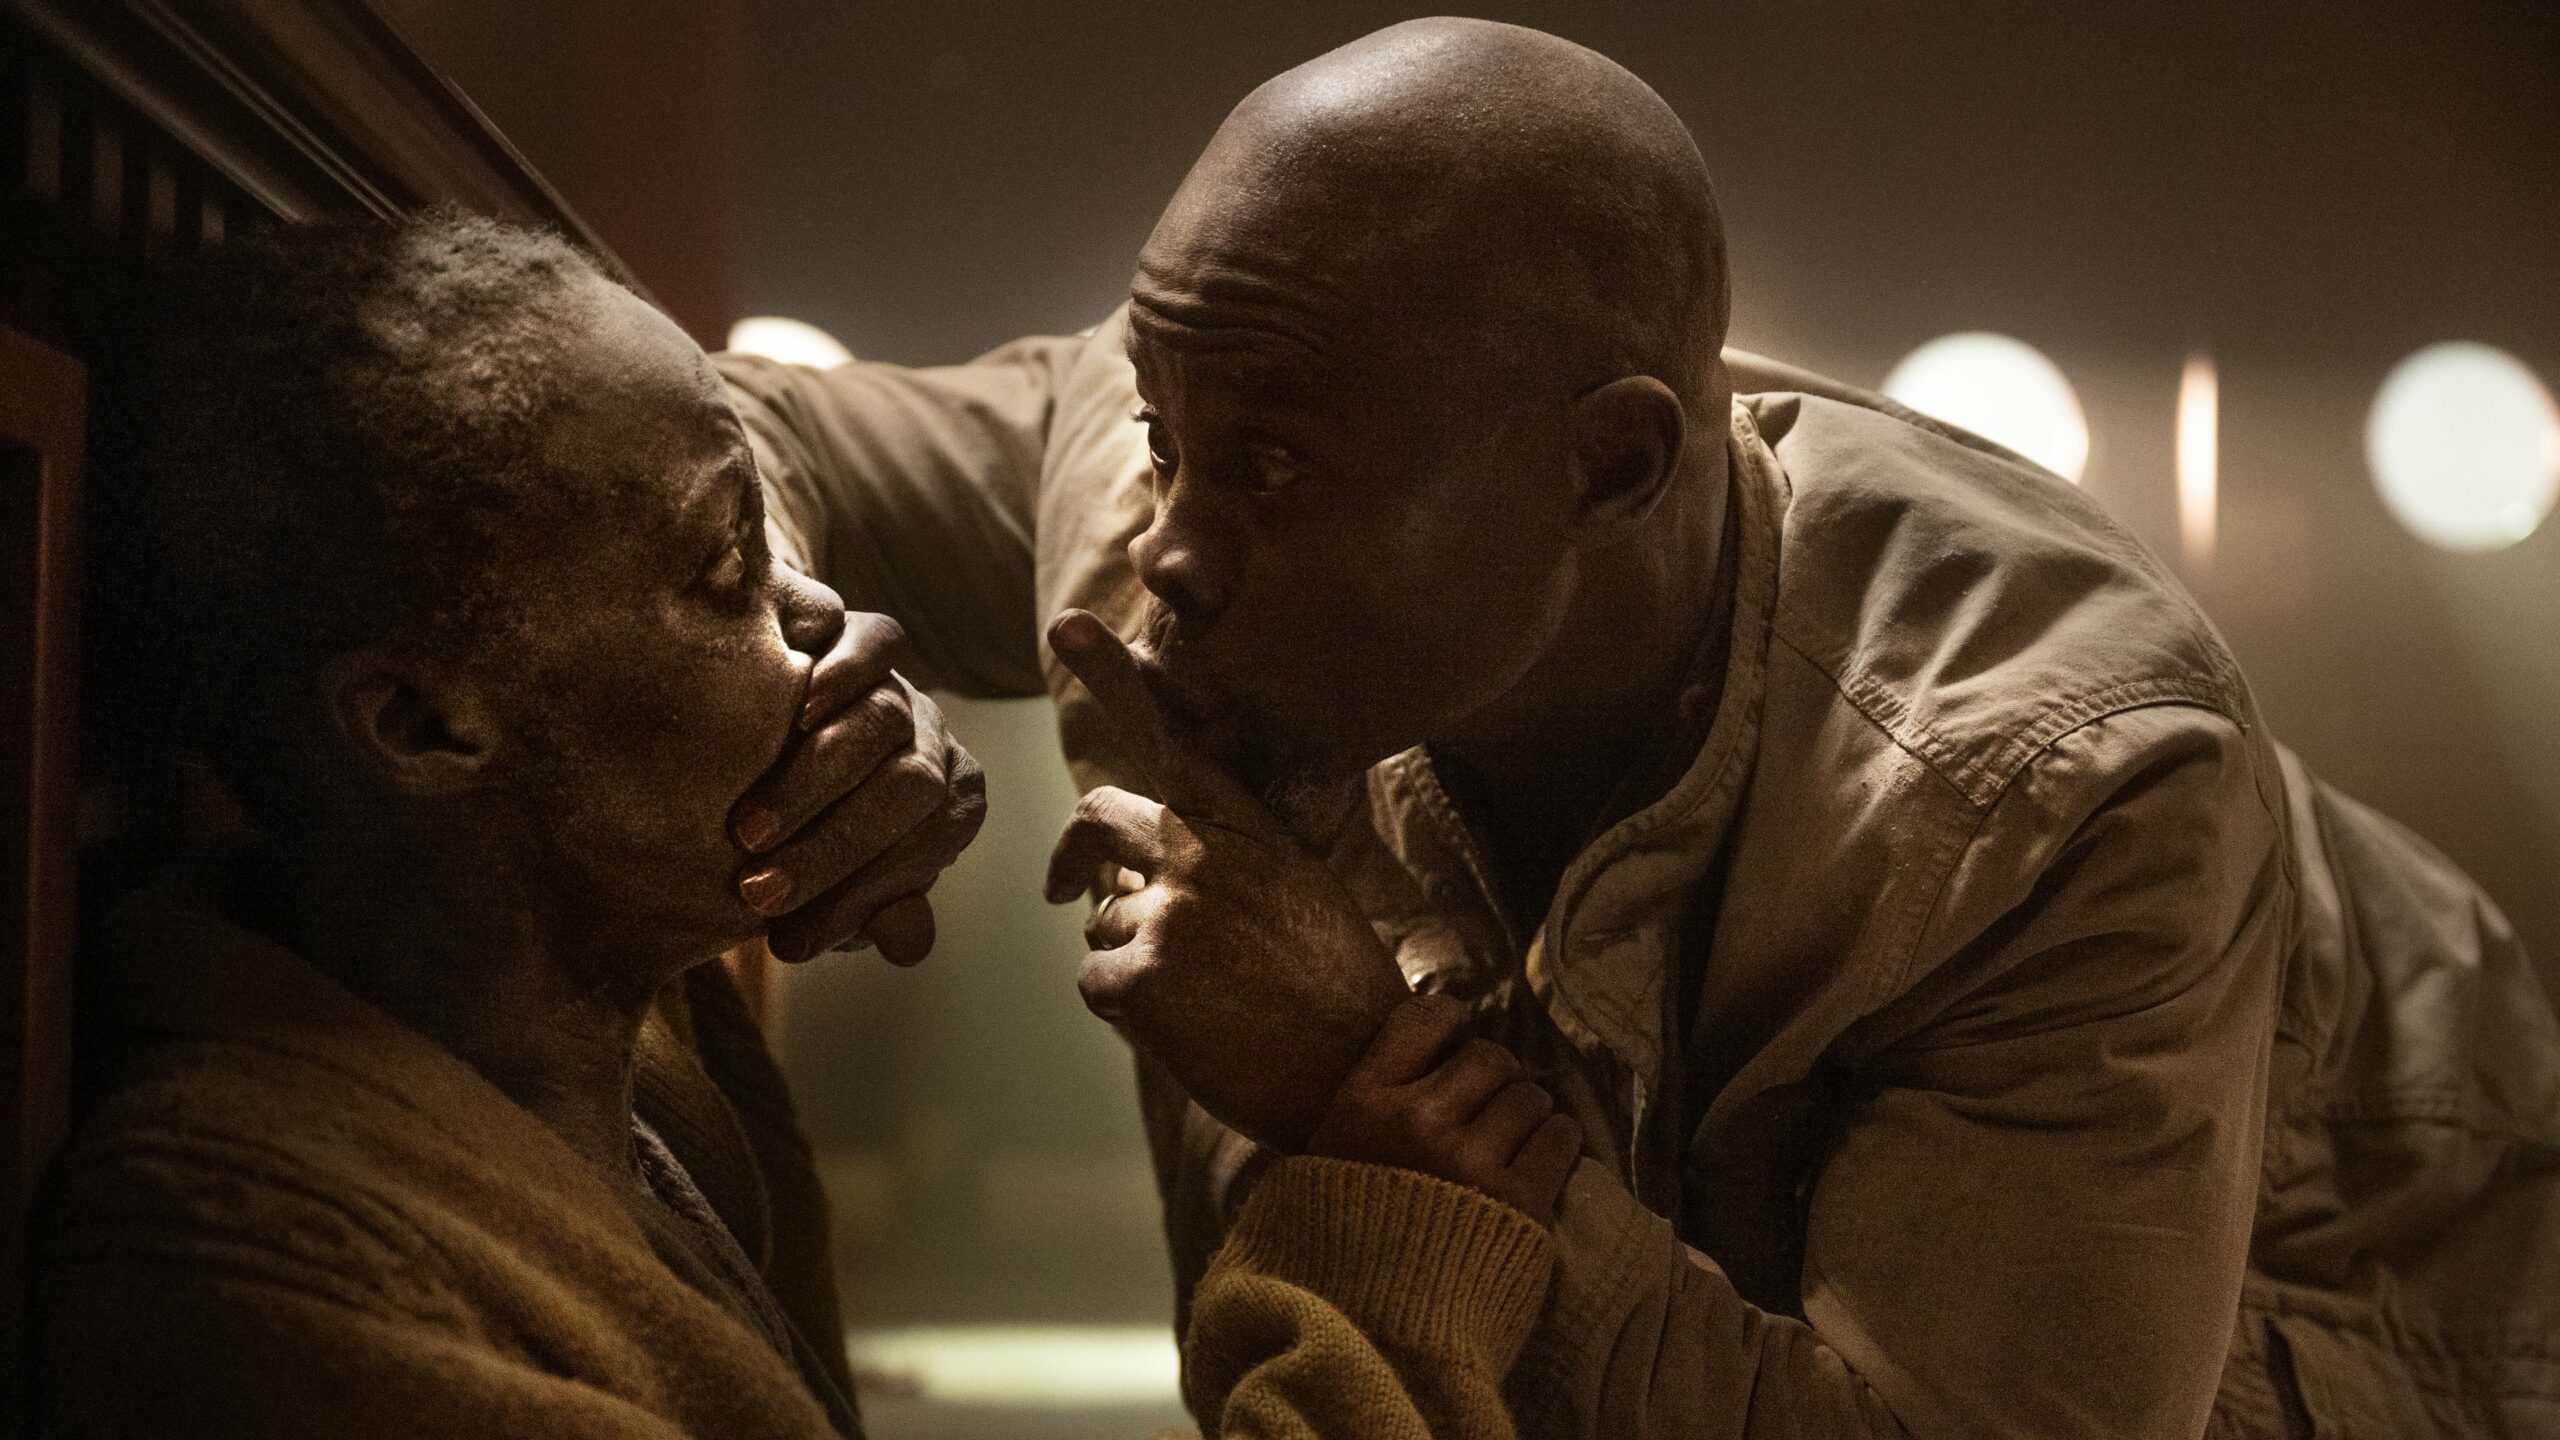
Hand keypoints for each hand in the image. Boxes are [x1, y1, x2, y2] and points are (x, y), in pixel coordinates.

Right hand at [729, 609, 987, 964]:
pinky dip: (845, 676)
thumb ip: (870, 910)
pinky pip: (879, 644)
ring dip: (816, 780)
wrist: (750, 751)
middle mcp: (934, 744)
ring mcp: (903, 686)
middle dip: (831, 849)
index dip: (855, 899)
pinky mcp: (866, 633)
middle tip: (757, 890)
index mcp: (948, 808)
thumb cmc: (798, 836)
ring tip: (748, 830)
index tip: (788, 942)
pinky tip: (797, 715)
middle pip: (909, 790)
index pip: (924, 848)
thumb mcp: (830, 887)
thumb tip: (908, 943)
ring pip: (885, 722)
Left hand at [1043, 609, 1410, 1151]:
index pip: (1174, 741)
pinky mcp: (1141, 973)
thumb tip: (1131, 873)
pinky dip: (1126, 1010)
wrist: (1363, 1074)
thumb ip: (1223, 862)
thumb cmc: (1333, 991)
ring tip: (1203, 999)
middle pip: (1100, 818)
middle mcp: (1205, 854)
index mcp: (1250, 828)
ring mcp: (1171, 911)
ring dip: (1129, 957)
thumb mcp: (1299, 893)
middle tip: (1060, 887)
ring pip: (1101, 918)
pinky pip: (1095, 979)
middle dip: (1075, 856)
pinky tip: (1187, 1029)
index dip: (1116, 678)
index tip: (1069, 628)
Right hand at [1309, 994, 1583, 1227]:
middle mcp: (1416, 1121)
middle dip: (1498, 1079)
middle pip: (1490, 1057)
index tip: (1457, 1044)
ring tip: (1512, 1143)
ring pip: (1531, 1097)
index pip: (1424, 1018)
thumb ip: (1368, 1105)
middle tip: (1490, 1108)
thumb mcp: (1328, 1160)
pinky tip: (1539, 1162)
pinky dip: (1556, 1144)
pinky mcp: (1519, 1201)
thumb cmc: (1344, 1246)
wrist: (1373, 1335)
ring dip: (1529, 1115)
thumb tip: (1425, 1054)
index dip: (1451, 1023)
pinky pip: (1560, 1138)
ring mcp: (1470, 1161)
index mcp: (1362, 1103)